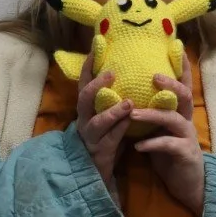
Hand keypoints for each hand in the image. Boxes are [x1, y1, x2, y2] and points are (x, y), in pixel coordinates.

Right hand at [76, 70, 131, 207]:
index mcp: (87, 108)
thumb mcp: (108, 115)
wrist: (99, 170)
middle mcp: (85, 119)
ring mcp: (90, 136)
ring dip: (112, 111)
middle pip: (84, 98)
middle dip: (96, 84)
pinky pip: (110, 139)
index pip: (84, 82)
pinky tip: (130, 123)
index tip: (96, 46)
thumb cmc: (106, 137)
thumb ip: (115, 98)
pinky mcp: (100, 151)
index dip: (89, 65)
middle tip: (111, 73)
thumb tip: (131, 73)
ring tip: (128, 103)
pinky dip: (120, 130)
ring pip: (96, 121)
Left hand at [133, 57, 205, 216]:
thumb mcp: (159, 132)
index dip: (180, 68)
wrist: (189, 185)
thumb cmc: (170, 157)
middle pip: (183, 95)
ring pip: (173, 119)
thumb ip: (150, 116)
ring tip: (133, 112)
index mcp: (179, 114)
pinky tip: (138, 146)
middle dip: (170, 84)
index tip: (176, 48)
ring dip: (152, 114)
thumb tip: (128, 99)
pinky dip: (152, 144)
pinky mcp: (185, 154)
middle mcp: (186, 121)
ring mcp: (187, 137)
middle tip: (152, 75)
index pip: (182, 86)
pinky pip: (169, 145)